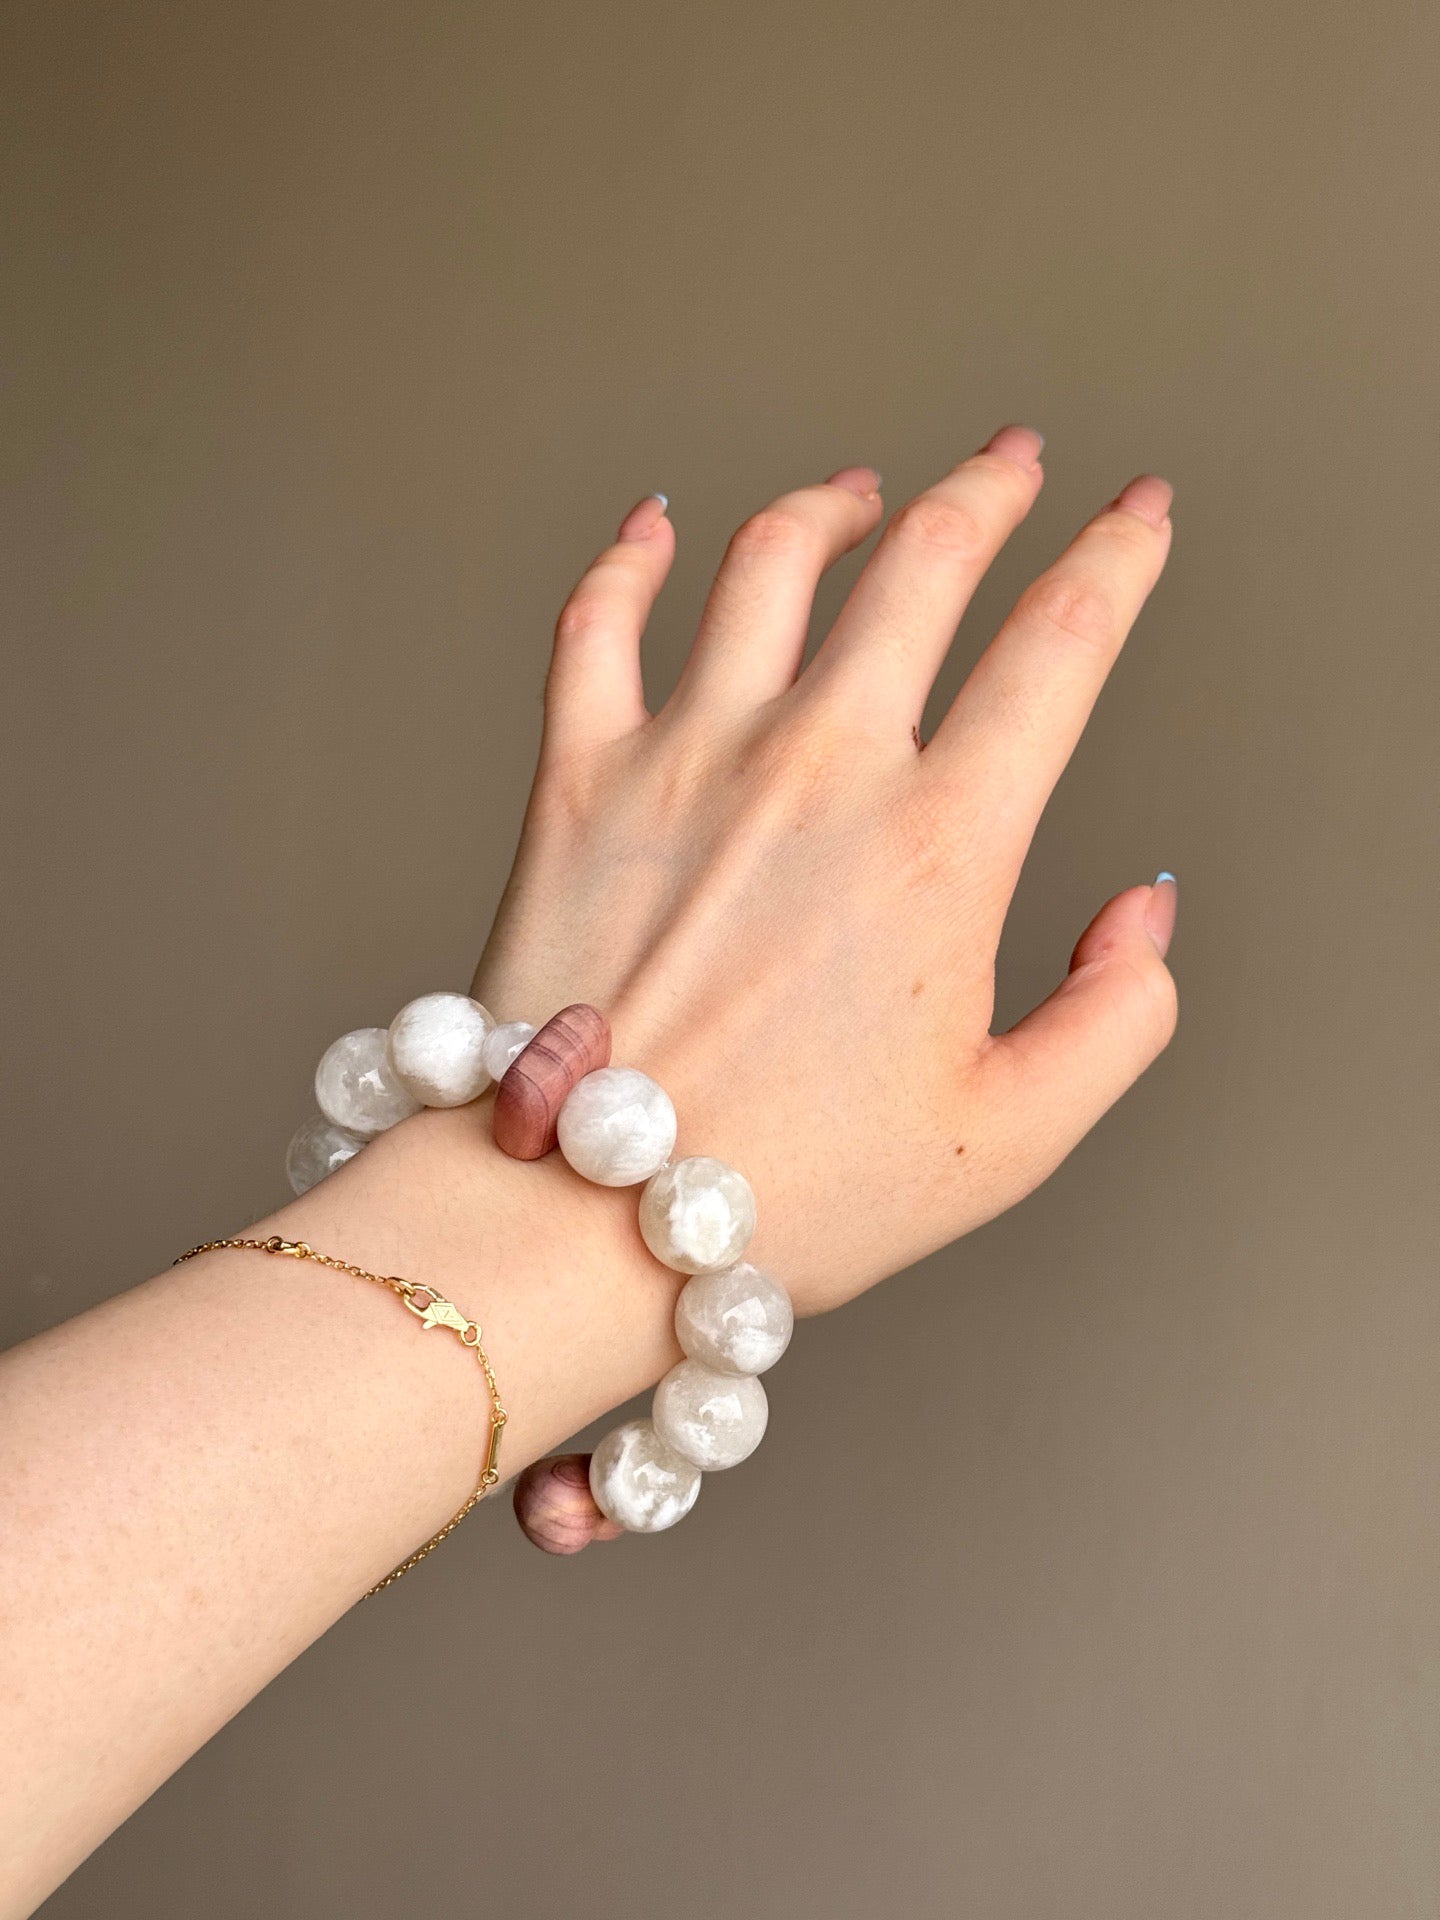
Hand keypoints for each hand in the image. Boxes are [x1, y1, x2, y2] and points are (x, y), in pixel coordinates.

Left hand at [476, 425, 1176, 1323]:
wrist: (586, 1215)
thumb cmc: (792, 1191)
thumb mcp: (1009, 1137)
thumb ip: (1116, 1017)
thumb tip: (1143, 914)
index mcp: (940, 845)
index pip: (1061, 646)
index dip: (1117, 559)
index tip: (1139, 516)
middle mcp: (819, 768)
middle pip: (925, 562)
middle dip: (989, 491)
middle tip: (1016, 463)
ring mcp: (689, 757)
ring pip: (773, 561)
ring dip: (835, 503)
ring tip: (862, 487)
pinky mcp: (578, 779)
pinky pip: (597, 622)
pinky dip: (631, 556)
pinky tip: (656, 524)